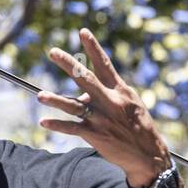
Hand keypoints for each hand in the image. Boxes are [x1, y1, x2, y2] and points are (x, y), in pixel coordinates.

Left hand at [39, 28, 172, 187]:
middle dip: (68, 64)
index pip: (104, 64)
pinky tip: (44, 122)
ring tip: (40, 95)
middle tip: (52, 52)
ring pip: (74, 106)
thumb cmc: (140, 128)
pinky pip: (72, 128)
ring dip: (56, 100)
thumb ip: (109, 94)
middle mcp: (110, 101)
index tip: (82, 31)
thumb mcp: (130, 104)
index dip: (93, 48)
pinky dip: (57, 125)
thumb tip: (84, 93)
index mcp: (120, 90)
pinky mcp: (96, 135)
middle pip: (85, 79)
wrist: (148, 156)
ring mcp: (102, 118)